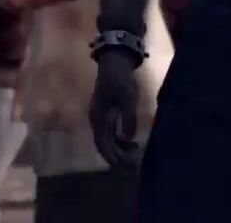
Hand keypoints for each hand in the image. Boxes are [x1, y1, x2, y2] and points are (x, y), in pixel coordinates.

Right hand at [89, 49, 142, 169]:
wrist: (115, 63)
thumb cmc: (120, 79)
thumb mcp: (127, 97)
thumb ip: (128, 117)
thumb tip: (128, 137)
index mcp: (98, 116)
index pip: (102, 143)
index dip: (111, 157)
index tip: (122, 167)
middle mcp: (97, 120)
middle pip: (104, 144)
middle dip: (117, 157)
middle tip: (132, 168)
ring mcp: (101, 117)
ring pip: (108, 140)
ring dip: (119, 151)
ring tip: (134, 159)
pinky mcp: (108, 115)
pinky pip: (111, 134)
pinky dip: (120, 142)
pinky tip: (132, 144)